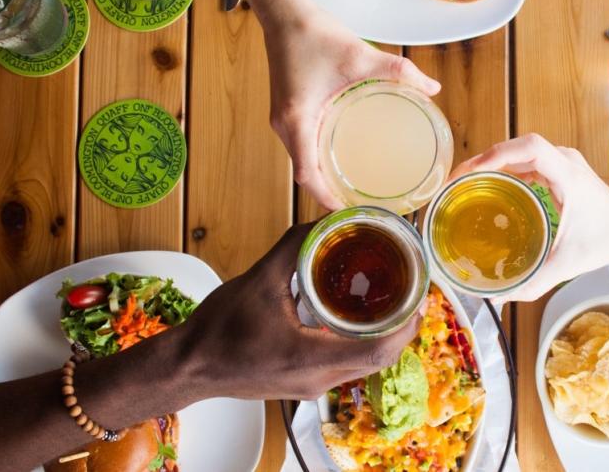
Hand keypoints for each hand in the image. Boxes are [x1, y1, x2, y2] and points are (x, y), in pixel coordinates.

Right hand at [182, 223, 423, 399]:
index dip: (407, 326)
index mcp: (312, 358)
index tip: (421, 296)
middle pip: (378, 360)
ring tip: (393, 300)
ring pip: (363, 366)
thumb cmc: (219, 328)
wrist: (187, 367)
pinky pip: (344, 366)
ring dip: (383, 337)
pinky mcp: (302, 385)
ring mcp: (311, 388)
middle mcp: (318, 380)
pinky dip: (360, 343)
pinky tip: (357, 319)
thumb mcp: (258, 280)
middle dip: (402, 328)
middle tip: (412, 293)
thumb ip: (294, 247)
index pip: (380, 350)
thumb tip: (323, 221)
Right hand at [262, 8, 440, 209]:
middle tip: (360, 203)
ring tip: (352, 187)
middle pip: (304, 174)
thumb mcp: (361, 55)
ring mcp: (282, 120)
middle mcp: (284, 126)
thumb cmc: (314, 34)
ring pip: (302, 160)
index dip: (327, 199)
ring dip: (323, 177)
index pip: (307, 176)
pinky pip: (301, 145)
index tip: (349, 212)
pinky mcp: (287, 110)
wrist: (283, 12)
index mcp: (297, 121)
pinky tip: (340, 156)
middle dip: (328, 194)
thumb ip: (399, 71)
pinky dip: (318, 158)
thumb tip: (432, 90)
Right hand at [451, 134, 608, 301]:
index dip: (497, 154)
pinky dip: (501, 170)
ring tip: (463, 185)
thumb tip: (500, 296)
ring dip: (488, 163)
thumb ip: (536, 282)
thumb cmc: (607, 239)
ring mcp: (559, 162)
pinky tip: (486, 188)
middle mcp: (562, 161)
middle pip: (514, 147)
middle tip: (455, 184)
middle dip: (481, 161)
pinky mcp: (555, 169)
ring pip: (516, 152)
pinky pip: (522, 162)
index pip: (529, 148)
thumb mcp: (569, 264)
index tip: (471, 172)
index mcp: (567, 175)